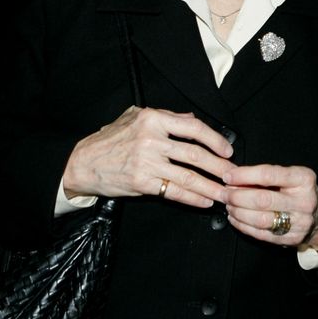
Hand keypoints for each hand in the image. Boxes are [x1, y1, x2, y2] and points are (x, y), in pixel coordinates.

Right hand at [63, 106, 233, 206]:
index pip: (194, 128)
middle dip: (220, 167)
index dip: (215, 140)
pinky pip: (174, 192)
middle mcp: (151, 139)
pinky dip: (193, 198)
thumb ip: (166, 117)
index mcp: (153, 119)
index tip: (228, 150)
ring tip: (225, 193)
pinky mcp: (142, 183)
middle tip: (234, 176)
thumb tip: (192, 120)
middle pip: (196, 154)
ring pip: (188, 176)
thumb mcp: (134, 117)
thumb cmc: (110, 139)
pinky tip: (205, 201)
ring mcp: (147, 162)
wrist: (83, 162)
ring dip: (211, 186)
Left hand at [223, 163, 317, 248]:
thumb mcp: (289, 176)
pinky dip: (243, 226)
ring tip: (228, 205)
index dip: (244, 175)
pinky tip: (235, 218)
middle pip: (262, 200)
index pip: (269, 175)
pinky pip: (261, 234)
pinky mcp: (291, 239)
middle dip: (237, 197)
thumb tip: (233, 178)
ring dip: (238, 212)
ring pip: (260, 219)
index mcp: (303, 179)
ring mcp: (299, 222)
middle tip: (224, 193)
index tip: (228, 176)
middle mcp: (304, 201)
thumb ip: (264, 176)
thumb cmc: (298, 191)